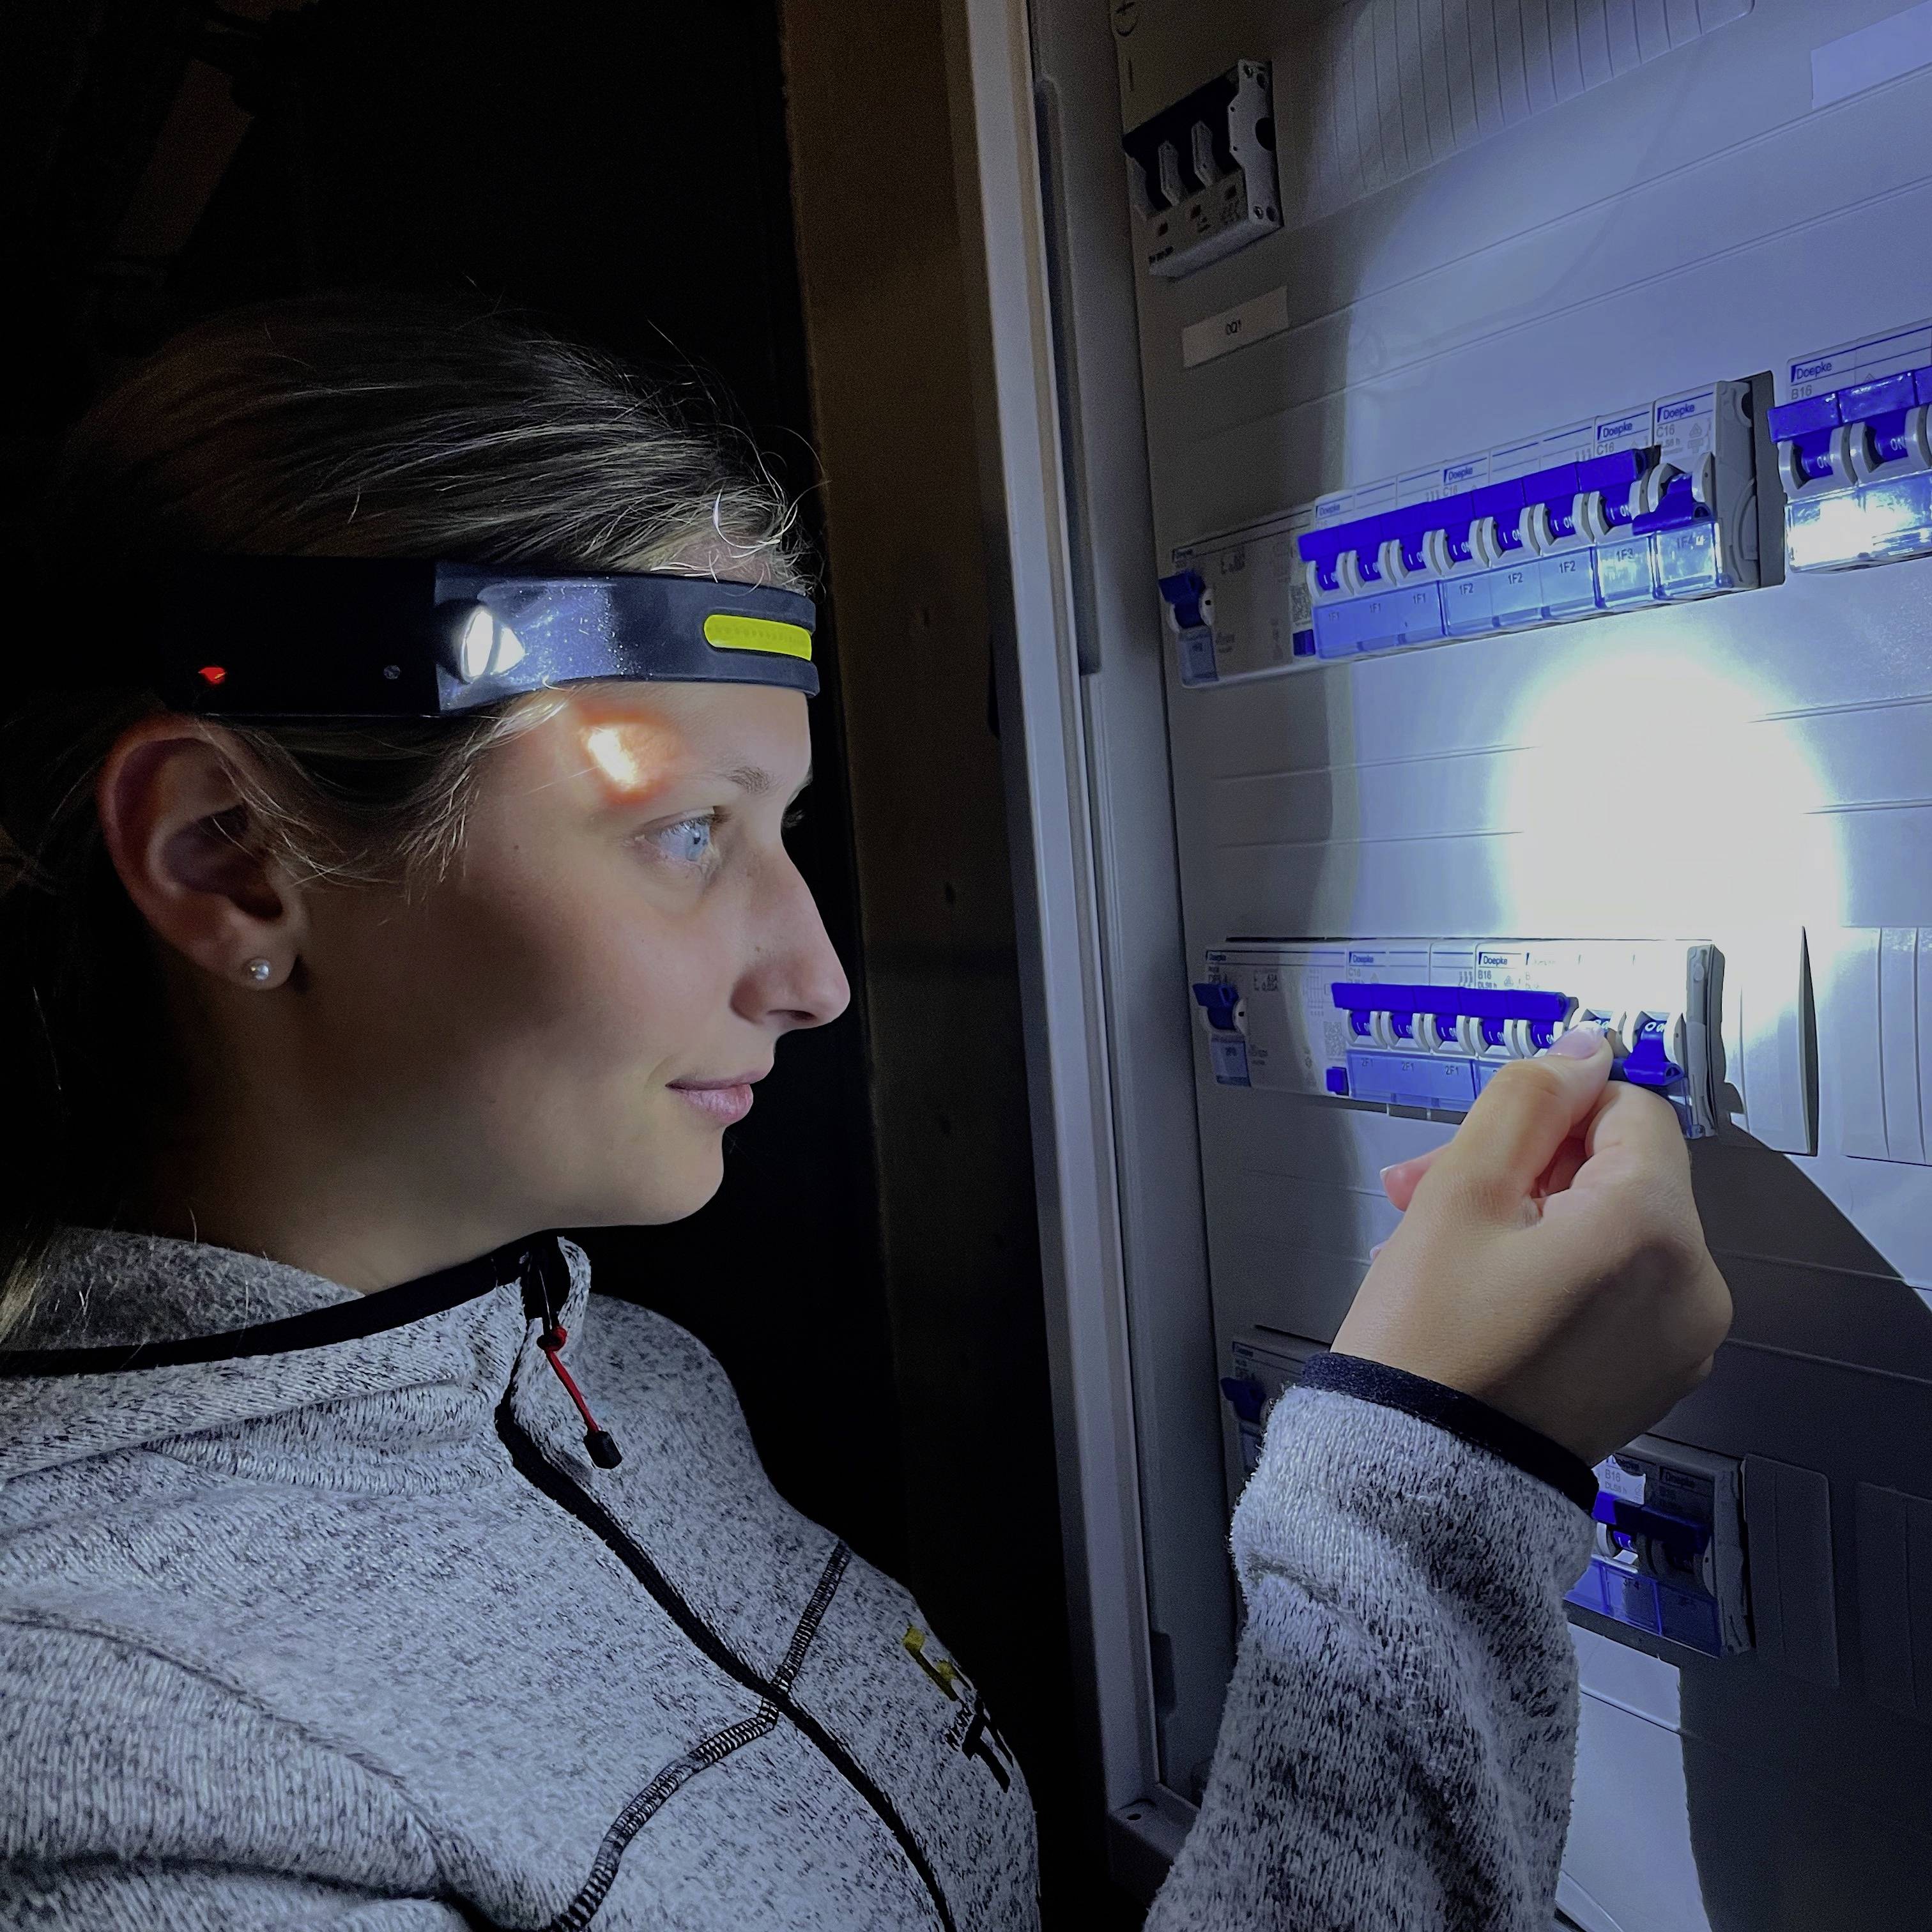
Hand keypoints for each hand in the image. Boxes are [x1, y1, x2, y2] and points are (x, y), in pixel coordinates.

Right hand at [1331, 1026, 1732, 1465]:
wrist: (1417, 1482)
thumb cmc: (1430, 1343)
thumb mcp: (1461, 1193)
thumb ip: (1527, 1102)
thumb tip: (1582, 1050)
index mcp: (1653, 1228)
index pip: (1626, 1109)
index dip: (1547, 1112)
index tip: (1480, 1147)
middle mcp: (1692, 1285)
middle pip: (1618, 1173)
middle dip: (1524, 1170)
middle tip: (1431, 1193)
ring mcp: (1680, 1341)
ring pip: (1611, 1231)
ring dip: (1531, 1219)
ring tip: (1445, 1248)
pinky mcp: (1652, 1378)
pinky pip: (1615, 1290)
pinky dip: (1557, 1275)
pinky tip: (1483, 1292)